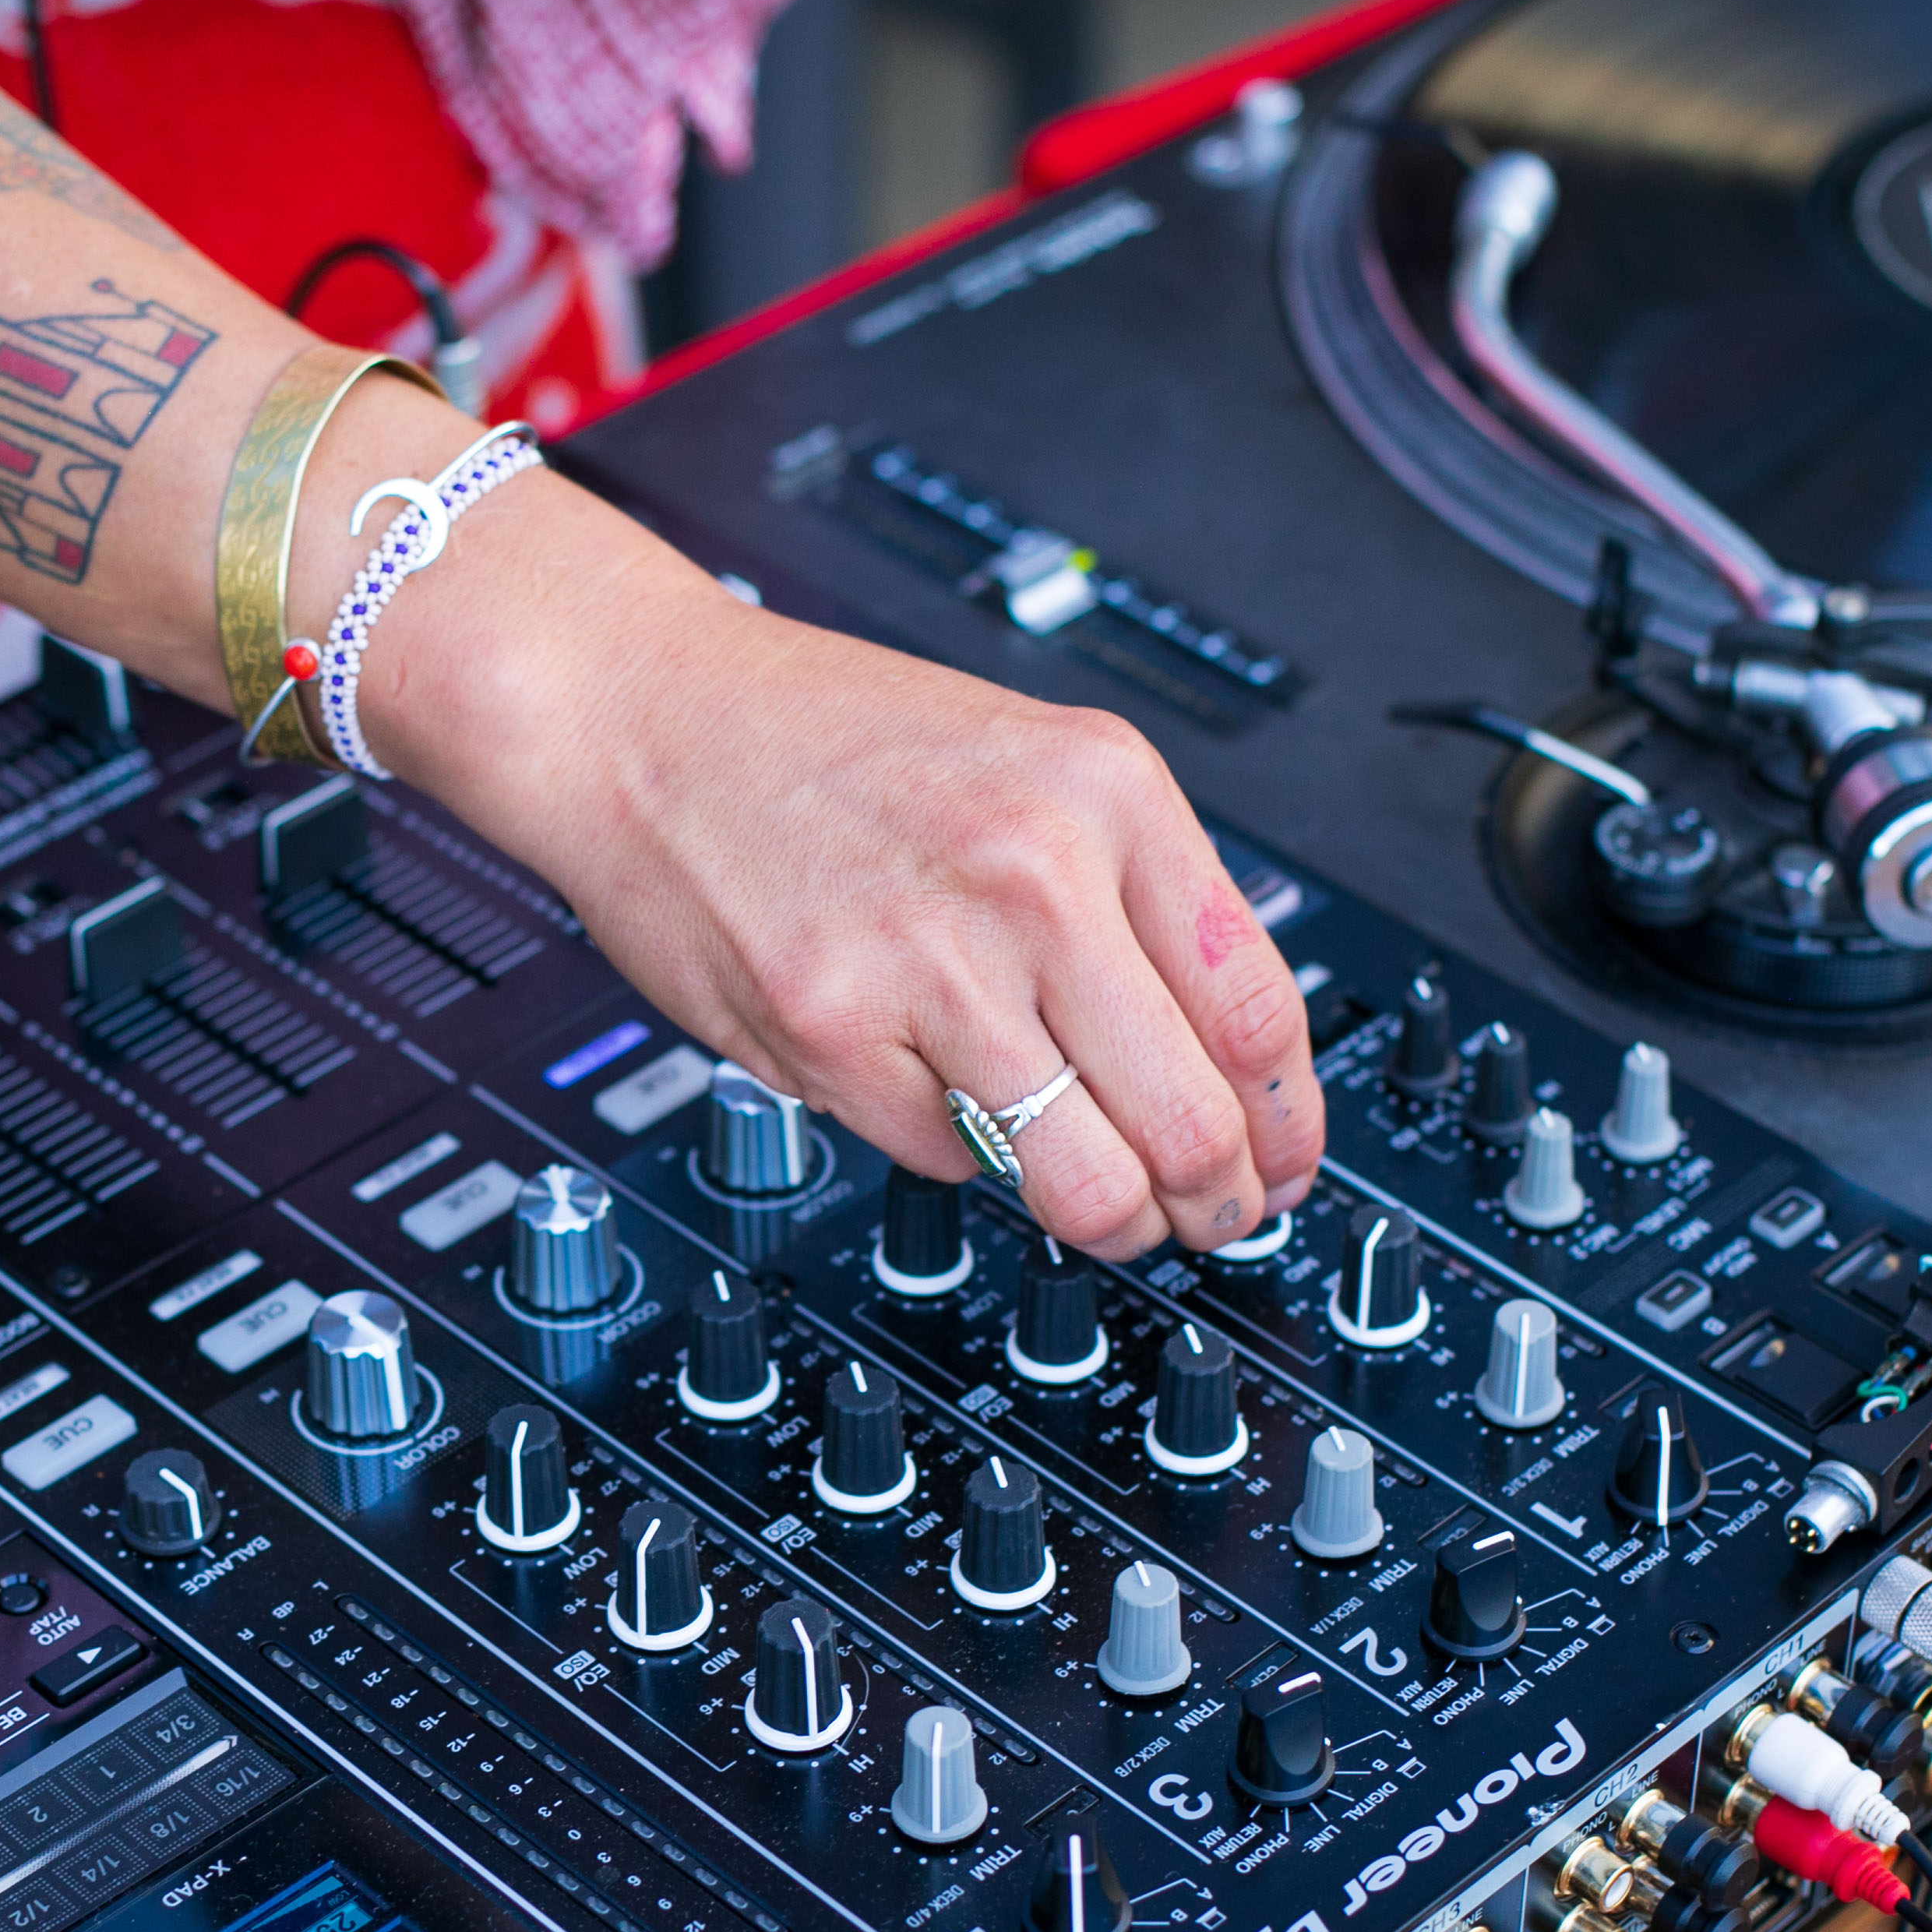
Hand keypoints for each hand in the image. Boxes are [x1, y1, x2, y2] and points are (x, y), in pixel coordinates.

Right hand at [377, 485, 1325, 1258]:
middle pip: (1193, 1120)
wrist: (642, 712)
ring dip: (1108, 1219)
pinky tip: (941, 1098)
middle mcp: (1035, 874)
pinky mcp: (831, 1038)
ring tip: (1104, 1208)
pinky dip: (959, 1155)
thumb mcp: (1030, 763)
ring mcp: (932, 964)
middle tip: (1208, 1216)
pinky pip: (949, 1161)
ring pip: (1084, 1179)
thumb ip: (1128, 889)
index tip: (1286, 1164)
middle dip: (1215, 1202)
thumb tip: (1222, 1057)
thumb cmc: (824, 740)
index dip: (1289, 1123)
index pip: (1259, 1009)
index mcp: (1108, 794)